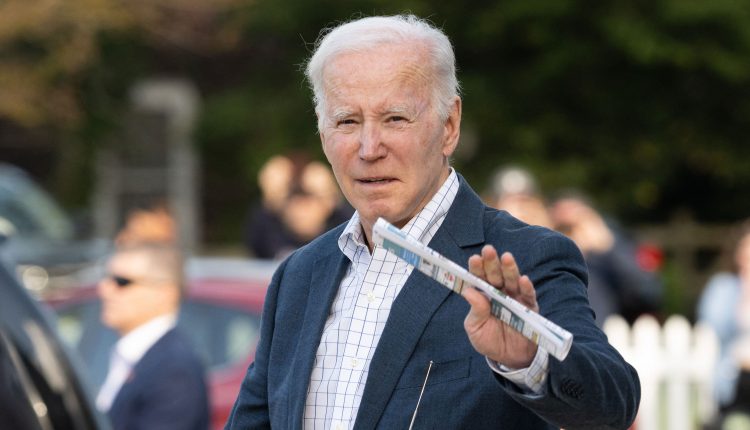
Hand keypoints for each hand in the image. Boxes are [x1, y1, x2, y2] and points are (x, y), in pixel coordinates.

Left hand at [462, 245, 538, 368]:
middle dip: (492, 263)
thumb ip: (475, 311)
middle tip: (488, 250)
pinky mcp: (529, 308)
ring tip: (507, 257)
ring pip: (512, 281)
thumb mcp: (476, 328)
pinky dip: (527, 288)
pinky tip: (523, 279)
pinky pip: (528, 296)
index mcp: (484, 295)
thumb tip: (469, 292)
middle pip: (496, 275)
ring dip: (510, 269)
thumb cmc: (489, 340)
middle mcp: (499, 293)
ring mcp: (515, 299)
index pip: (479, 278)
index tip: (474, 258)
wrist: (509, 358)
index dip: (477, 268)